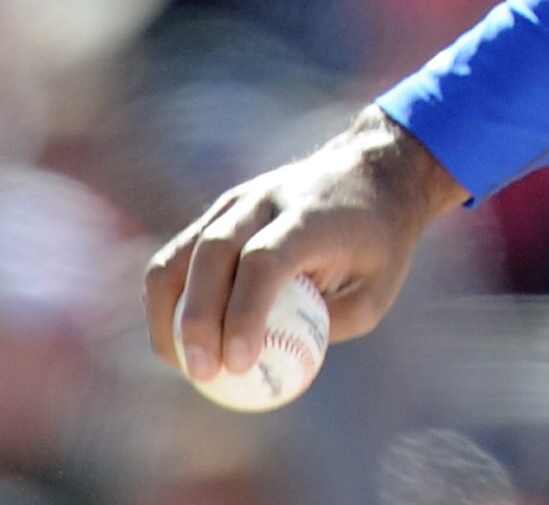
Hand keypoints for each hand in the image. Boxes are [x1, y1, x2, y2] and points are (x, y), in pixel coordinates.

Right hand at [142, 108, 467, 380]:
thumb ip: (330, 326)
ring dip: (169, 317)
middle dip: (196, 320)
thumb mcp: (377, 290)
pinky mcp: (216, 214)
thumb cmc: (380, 242)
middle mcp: (266, 200)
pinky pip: (176, 260)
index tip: (240, 363)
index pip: (263, 260)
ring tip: (187, 367)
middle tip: (204, 374)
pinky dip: (169, 304)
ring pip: (179, 256)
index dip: (244, 313)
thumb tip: (274, 369)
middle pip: (211, 253)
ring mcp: (235, 202)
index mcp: (311, 215)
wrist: (375, 173)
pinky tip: (180, 344)